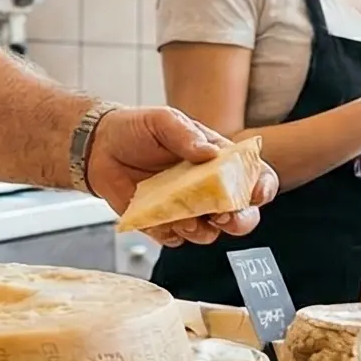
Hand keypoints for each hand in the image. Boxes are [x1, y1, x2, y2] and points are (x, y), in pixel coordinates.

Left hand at [84, 105, 279, 246]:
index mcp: (219, 161)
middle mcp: (208, 188)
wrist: (99, 147)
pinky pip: (175, 240)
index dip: (261, 188)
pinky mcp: (163, 224)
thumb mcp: (162, 120)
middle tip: (223, 216)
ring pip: (209, 234)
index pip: (254, 177)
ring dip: (202, 231)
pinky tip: (156, 217)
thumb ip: (186, 135)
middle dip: (240, 221)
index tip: (254, 194)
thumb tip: (209, 153)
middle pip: (241, 215)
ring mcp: (187, 209)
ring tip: (184, 218)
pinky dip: (169, 234)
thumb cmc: (136, 129)